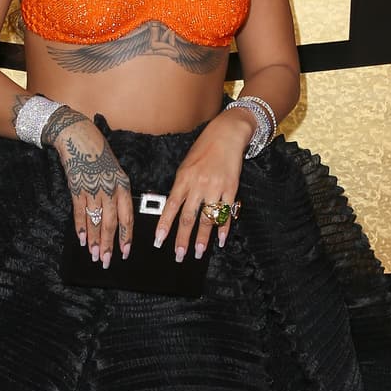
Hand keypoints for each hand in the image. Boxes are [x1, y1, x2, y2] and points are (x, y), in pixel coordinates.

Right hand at [42, 106, 132, 268]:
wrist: (79, 137)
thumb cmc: (99, 155)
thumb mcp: (115, 171)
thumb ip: (117, 193)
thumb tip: (117, 217)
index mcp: (122, 185)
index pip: (127, 216)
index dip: (126, 236)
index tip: (125, 252)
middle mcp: (110, 189)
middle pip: (111, 223)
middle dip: (109, 245)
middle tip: (106, 261)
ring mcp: (93, 189)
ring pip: (96, 221)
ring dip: (94, 240)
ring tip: (94, 255)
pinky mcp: (77, 188)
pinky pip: (79, 212)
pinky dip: (80, 227)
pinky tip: (82, 239)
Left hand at [154, 111, 251, 260]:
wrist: (226, 134)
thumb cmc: (203, 150)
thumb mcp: (185, 166)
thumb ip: (180, 187)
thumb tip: (173, 209)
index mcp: (183, 179)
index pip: (171, 206)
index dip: (164, 225)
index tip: (159, 241)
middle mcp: (198, 185)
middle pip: (189, 217)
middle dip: (183, 239)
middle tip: (179, 255)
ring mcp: (216, 187)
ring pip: (208, 218)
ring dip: (203, 238)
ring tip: (198, 252)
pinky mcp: (231, 188)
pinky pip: (227, 212)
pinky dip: (224, 227)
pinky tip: (221, 239)